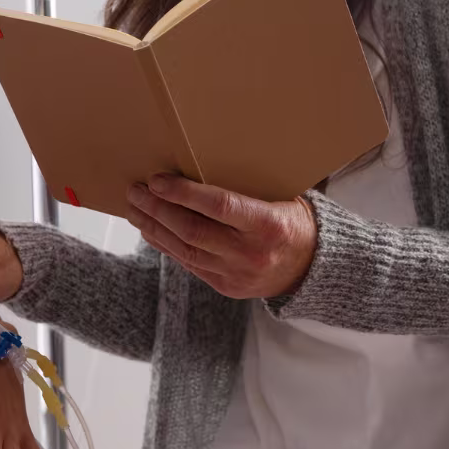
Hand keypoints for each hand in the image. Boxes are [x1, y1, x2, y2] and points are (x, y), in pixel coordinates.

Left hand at [126, 174, 316, 298]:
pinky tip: (150, 229)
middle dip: (158, 209)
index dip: (183, 193)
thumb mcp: (281, 196)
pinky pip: (188, 264)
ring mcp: (236, 275)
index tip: (157, 180)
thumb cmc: (292, 220)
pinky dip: (165, 245)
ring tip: (135, 207)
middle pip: (193, 230)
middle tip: (136, 190)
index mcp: (268, 225)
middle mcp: (251, 254)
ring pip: (185, 250)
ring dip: (154, 227)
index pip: (219, 206)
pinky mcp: (225, 287)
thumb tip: (197, 161)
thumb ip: (245, 185)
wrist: (313, 268)